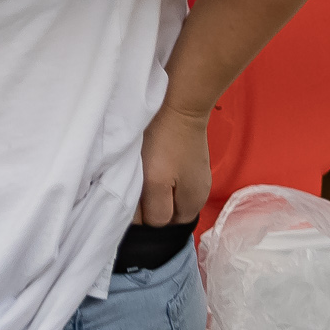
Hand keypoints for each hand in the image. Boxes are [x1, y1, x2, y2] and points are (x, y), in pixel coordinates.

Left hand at [134, 102, 211, 227]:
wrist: (180, 105)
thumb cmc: (165, 145)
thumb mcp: (155, 183)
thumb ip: (154, 210)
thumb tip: (147, 223)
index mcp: (192, 204)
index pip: (164, 224)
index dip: (144, 215)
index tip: (130, 197)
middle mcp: (199, 194)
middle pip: (167, 209)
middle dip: (149, 202)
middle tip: (133, 184)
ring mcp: (196, 176)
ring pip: (168, 193)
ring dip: (152, 187)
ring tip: (140, 172)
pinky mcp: (190, 160)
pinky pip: (171, 177)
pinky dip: (159, 173)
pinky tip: (150, 161)